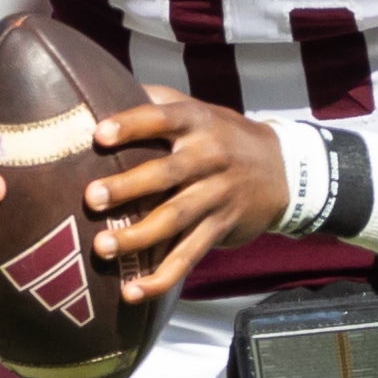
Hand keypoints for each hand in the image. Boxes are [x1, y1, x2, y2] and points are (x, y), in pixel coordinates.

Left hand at [81, 93, 291, 303]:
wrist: (285, 171)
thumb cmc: (224, 136)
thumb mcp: (199, 111)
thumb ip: (158, 102)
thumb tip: (103, 87)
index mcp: (198, 123)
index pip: (163, 118)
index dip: (132, 125)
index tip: (99, 135)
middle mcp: (209, 158)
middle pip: (166, 174)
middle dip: (128, 187)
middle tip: (91, 197)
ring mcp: (217, 196)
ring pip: (174, 219)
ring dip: (137, 236)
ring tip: (103, 246)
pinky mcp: (220, 228)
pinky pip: (188, 255)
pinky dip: (161, 277)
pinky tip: (132, 291)